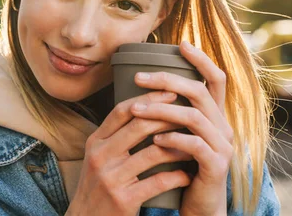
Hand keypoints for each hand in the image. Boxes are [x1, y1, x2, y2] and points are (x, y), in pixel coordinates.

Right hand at [66, 90, 192, 215]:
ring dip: (179, 146)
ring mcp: (111, 178)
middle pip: (139, 126)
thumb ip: (115, 136)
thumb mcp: (98, 156)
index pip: (122, 111)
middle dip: (168, 116)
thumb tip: (144, 108)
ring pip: (152, 153)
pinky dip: (177, 176)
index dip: (148, 99)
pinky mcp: (124, 199)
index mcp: (95, 141)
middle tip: (190, 113)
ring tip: (195, 144)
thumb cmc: (98, 186)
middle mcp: (100, 156)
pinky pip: (158, 182)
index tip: (171, 91)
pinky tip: (187, 175)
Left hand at [130, 41, 232, 215]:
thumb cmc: (182, 166)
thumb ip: (172, 114)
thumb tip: (145, 87)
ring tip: (134, 111)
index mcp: (215, 116)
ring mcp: (223, 146)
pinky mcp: (216, 166)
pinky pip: (194, 145)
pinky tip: (154, 140)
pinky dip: (172, 139)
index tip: (181, 43)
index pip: (216, 79)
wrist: (199, 207)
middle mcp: (224, 126)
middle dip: (166, 81)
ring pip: (193, 116)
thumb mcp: (179, 135)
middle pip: (199, 92)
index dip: (201, 59)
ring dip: (160, 111)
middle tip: (138, 78)